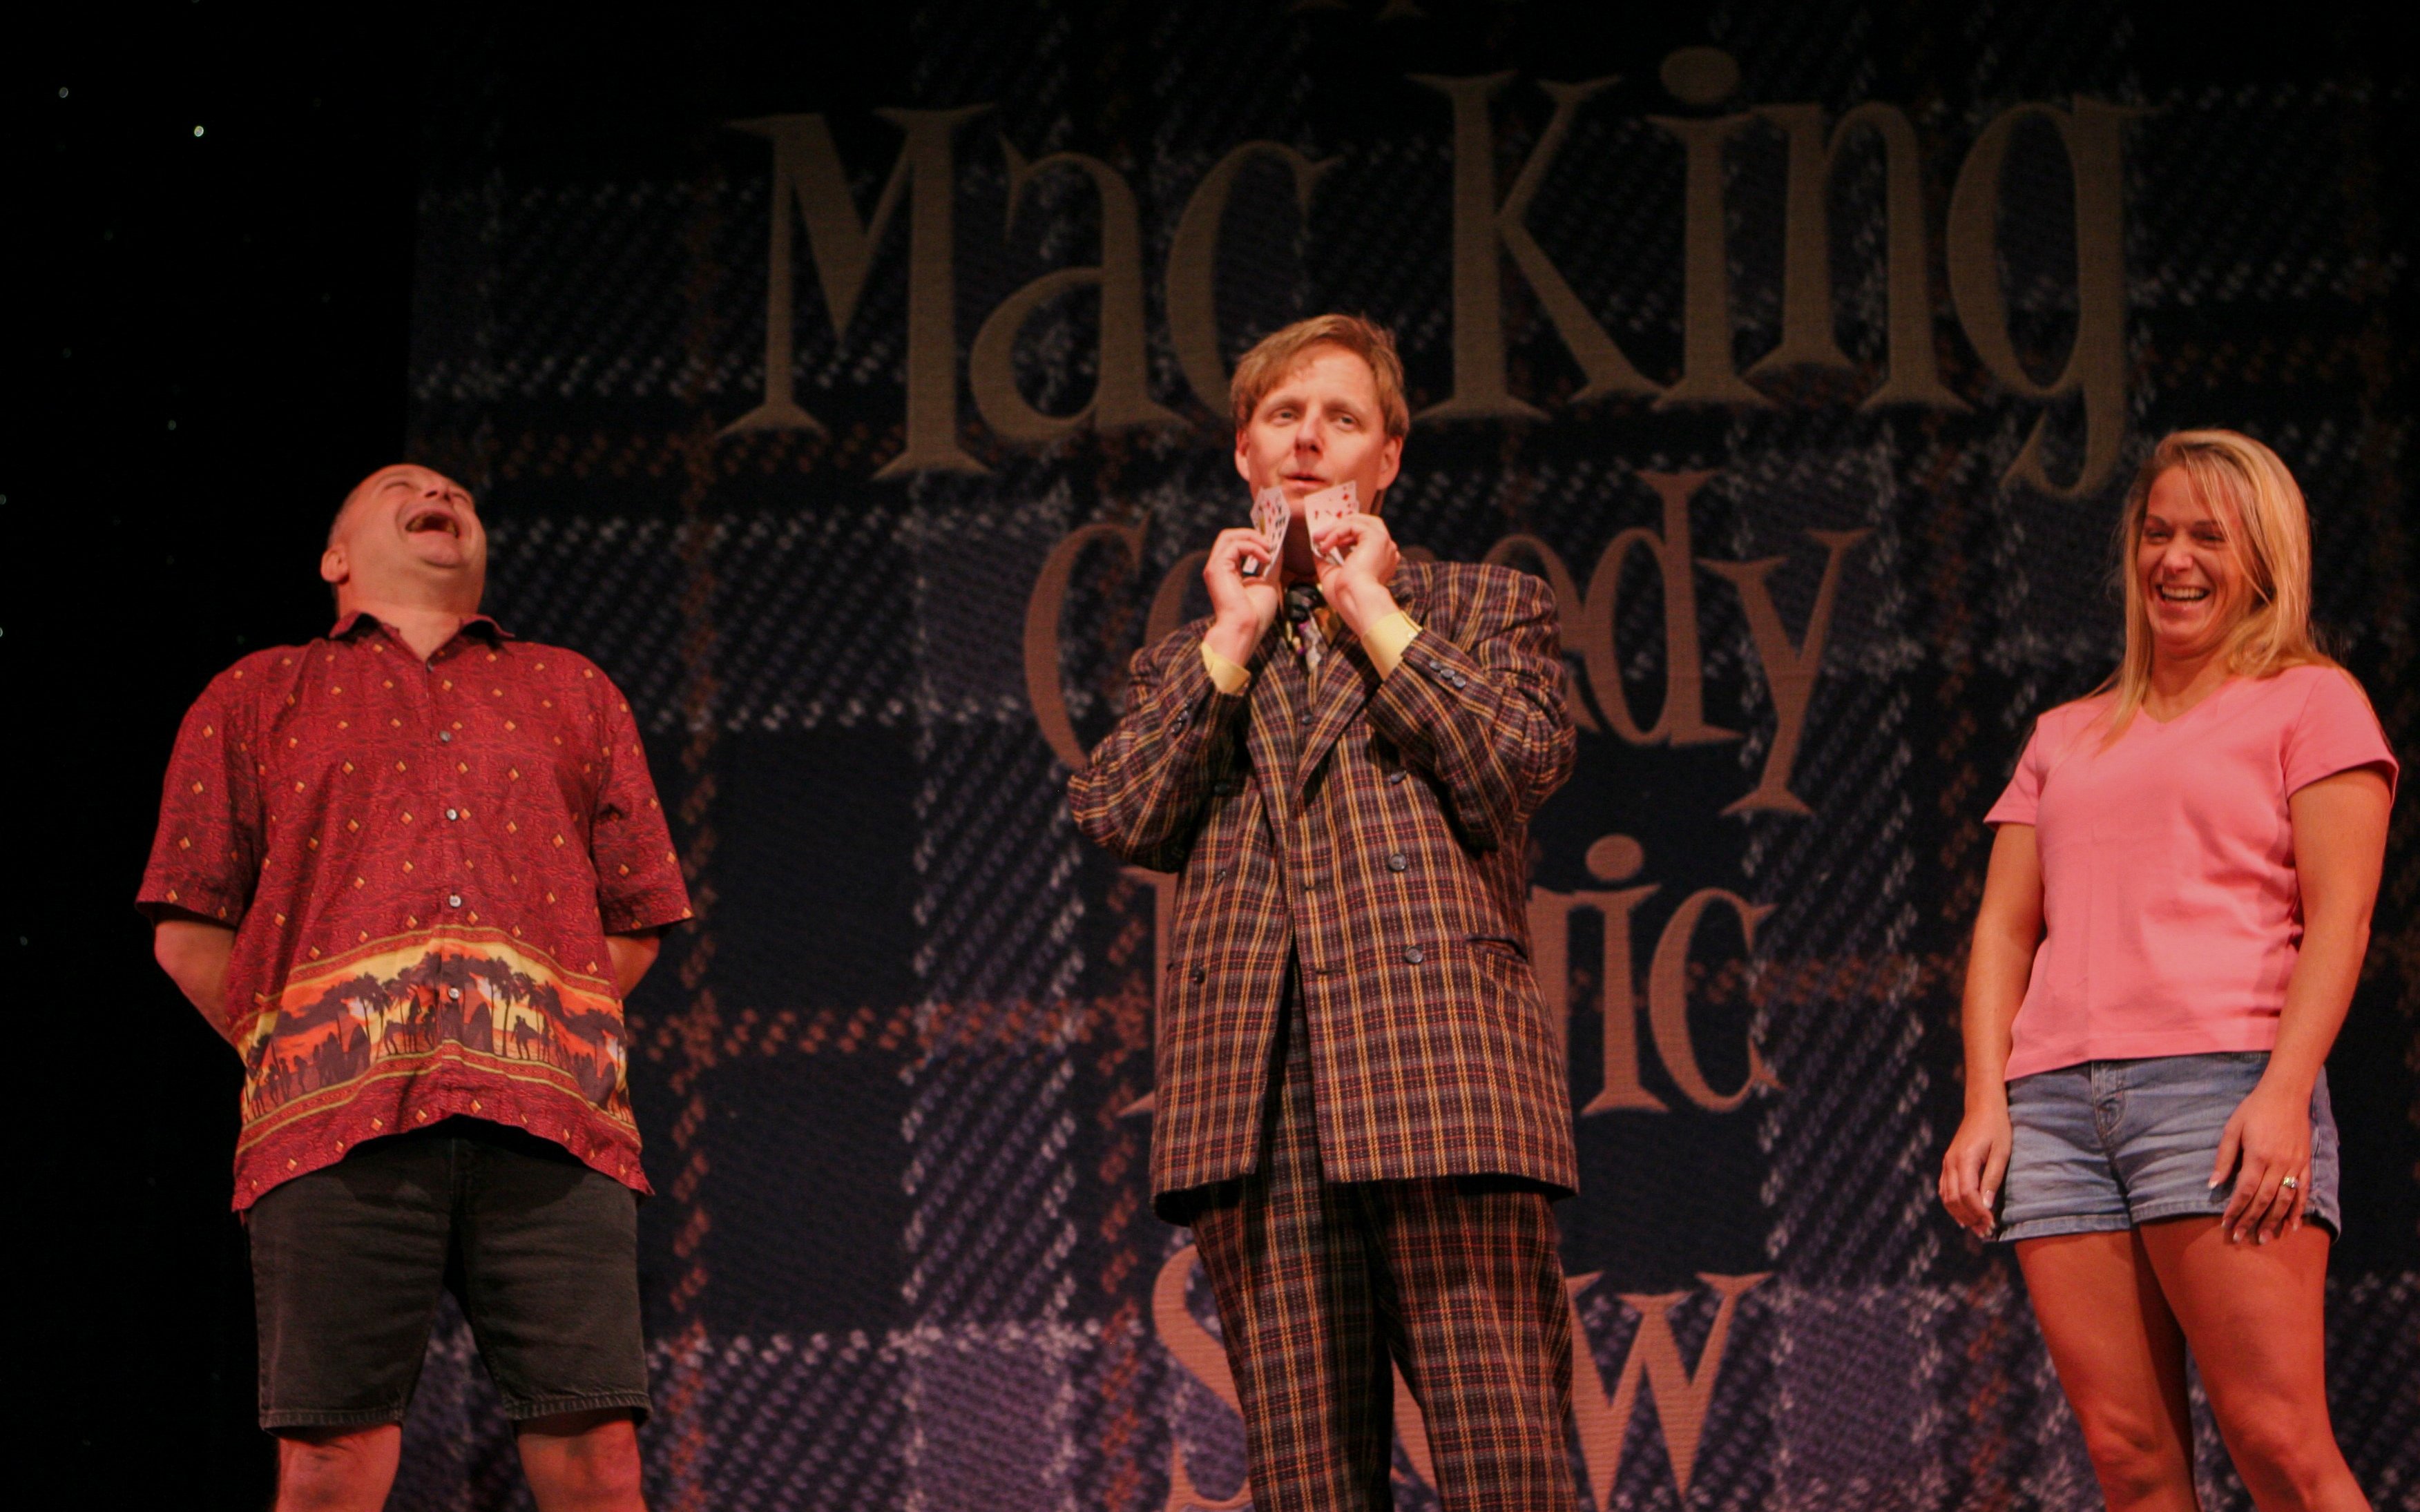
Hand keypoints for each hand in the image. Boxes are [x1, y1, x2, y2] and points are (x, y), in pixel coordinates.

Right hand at [1201, 526, 1280, 666]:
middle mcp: (1219, 568)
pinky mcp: (1217, 568)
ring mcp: (1215, 567)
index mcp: (1228, 572)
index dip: (1254, 539)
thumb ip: (1271, 565)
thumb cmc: (1255, 614)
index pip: (1236, 545)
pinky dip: (1253, 547)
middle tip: (1271, 541)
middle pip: (1229, 536)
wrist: (1245, 629)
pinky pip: (1235, 545)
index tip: (1274, 543)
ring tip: (1269, 547)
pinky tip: (1266, 558)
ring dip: (1252, 537)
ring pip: (1229, 536)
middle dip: (1252, 534)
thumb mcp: (1268, 583)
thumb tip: (1279, 548)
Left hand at [1310, 508, 1401, 636]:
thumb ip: (1326, 560)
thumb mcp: (1332, 574)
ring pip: (1359, 521)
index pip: (1365, 537)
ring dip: (1335, 527)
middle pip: (1365, 523)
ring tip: (1318, 537)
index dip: (1344, 535)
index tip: (1326, 540)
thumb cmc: (1346, 595)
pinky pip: (1352, 525)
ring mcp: (1384, 542)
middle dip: (1340, 525)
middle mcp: (1386, 550)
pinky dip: (1336, 533)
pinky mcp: (1377, 537)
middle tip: (1321, 534)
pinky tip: (1326, 545)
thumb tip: (1316, 550)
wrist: (1355, 600)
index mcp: (1381, 560)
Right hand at [1939, 1102, 2011, 1239]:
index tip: (1991, 1224)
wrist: (1983, 1107)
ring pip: (1946, 1197)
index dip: (1978, 1213)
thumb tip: (1987, 1205)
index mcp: (1964, 1159)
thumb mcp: (2001, 1152)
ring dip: (1960, 1215)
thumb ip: (1992, 1178)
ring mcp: (1947, 1163)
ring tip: (1976, 1227)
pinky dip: (1952, 1205)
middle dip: (1969, 1218)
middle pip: (1954, 1199)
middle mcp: (1951, 1163)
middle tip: (1985, 1232)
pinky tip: (1963, 1214)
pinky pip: (1944, 1189)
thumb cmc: (1997, 1128)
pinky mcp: (1948, 1163)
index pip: (1967, 1194)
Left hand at [2213, 1078, 2312, 1243]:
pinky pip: (2304, 1191)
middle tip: (2241, 1239)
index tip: (2226, 1225)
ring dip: (2274, 1221)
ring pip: (2285, 1200)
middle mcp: (2279, 1164)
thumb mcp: (2232, 1129)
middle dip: (2251, 1220)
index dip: (2235, 1209)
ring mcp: (2296, 1165)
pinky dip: (2299, 1210)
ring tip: (2264, 1239)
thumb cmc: (2254, 1110)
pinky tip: (2293, 1226)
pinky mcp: (2306, 1163)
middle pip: (2264, 1200)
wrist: (2287, 1094)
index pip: (2245, 1190)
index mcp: (2258, 1155)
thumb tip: (2212, 1184)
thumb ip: (2224, 1158)